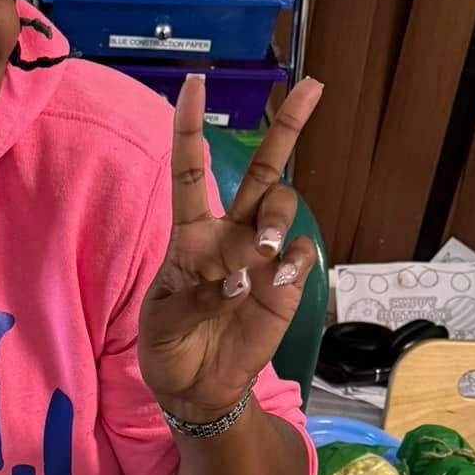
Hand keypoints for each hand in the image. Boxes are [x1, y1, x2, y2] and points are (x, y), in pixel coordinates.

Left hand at [138, 75, 322, 420]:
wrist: (197, 391)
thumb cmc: (170, 349)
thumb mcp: (162, 324)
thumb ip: (194, 297)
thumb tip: (235, 280)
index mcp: (190, 234)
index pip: (190, 170)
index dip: (191, 127)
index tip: (195, 83)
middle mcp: (230, 234)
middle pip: (262, 169)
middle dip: (288, 125)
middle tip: (312, 85)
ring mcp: (261, 256)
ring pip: (282, 204)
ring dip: (277, 218)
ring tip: (263, 252)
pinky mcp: (285, 284)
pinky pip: (300, 253)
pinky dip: (293, 260)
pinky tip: (276, 280)